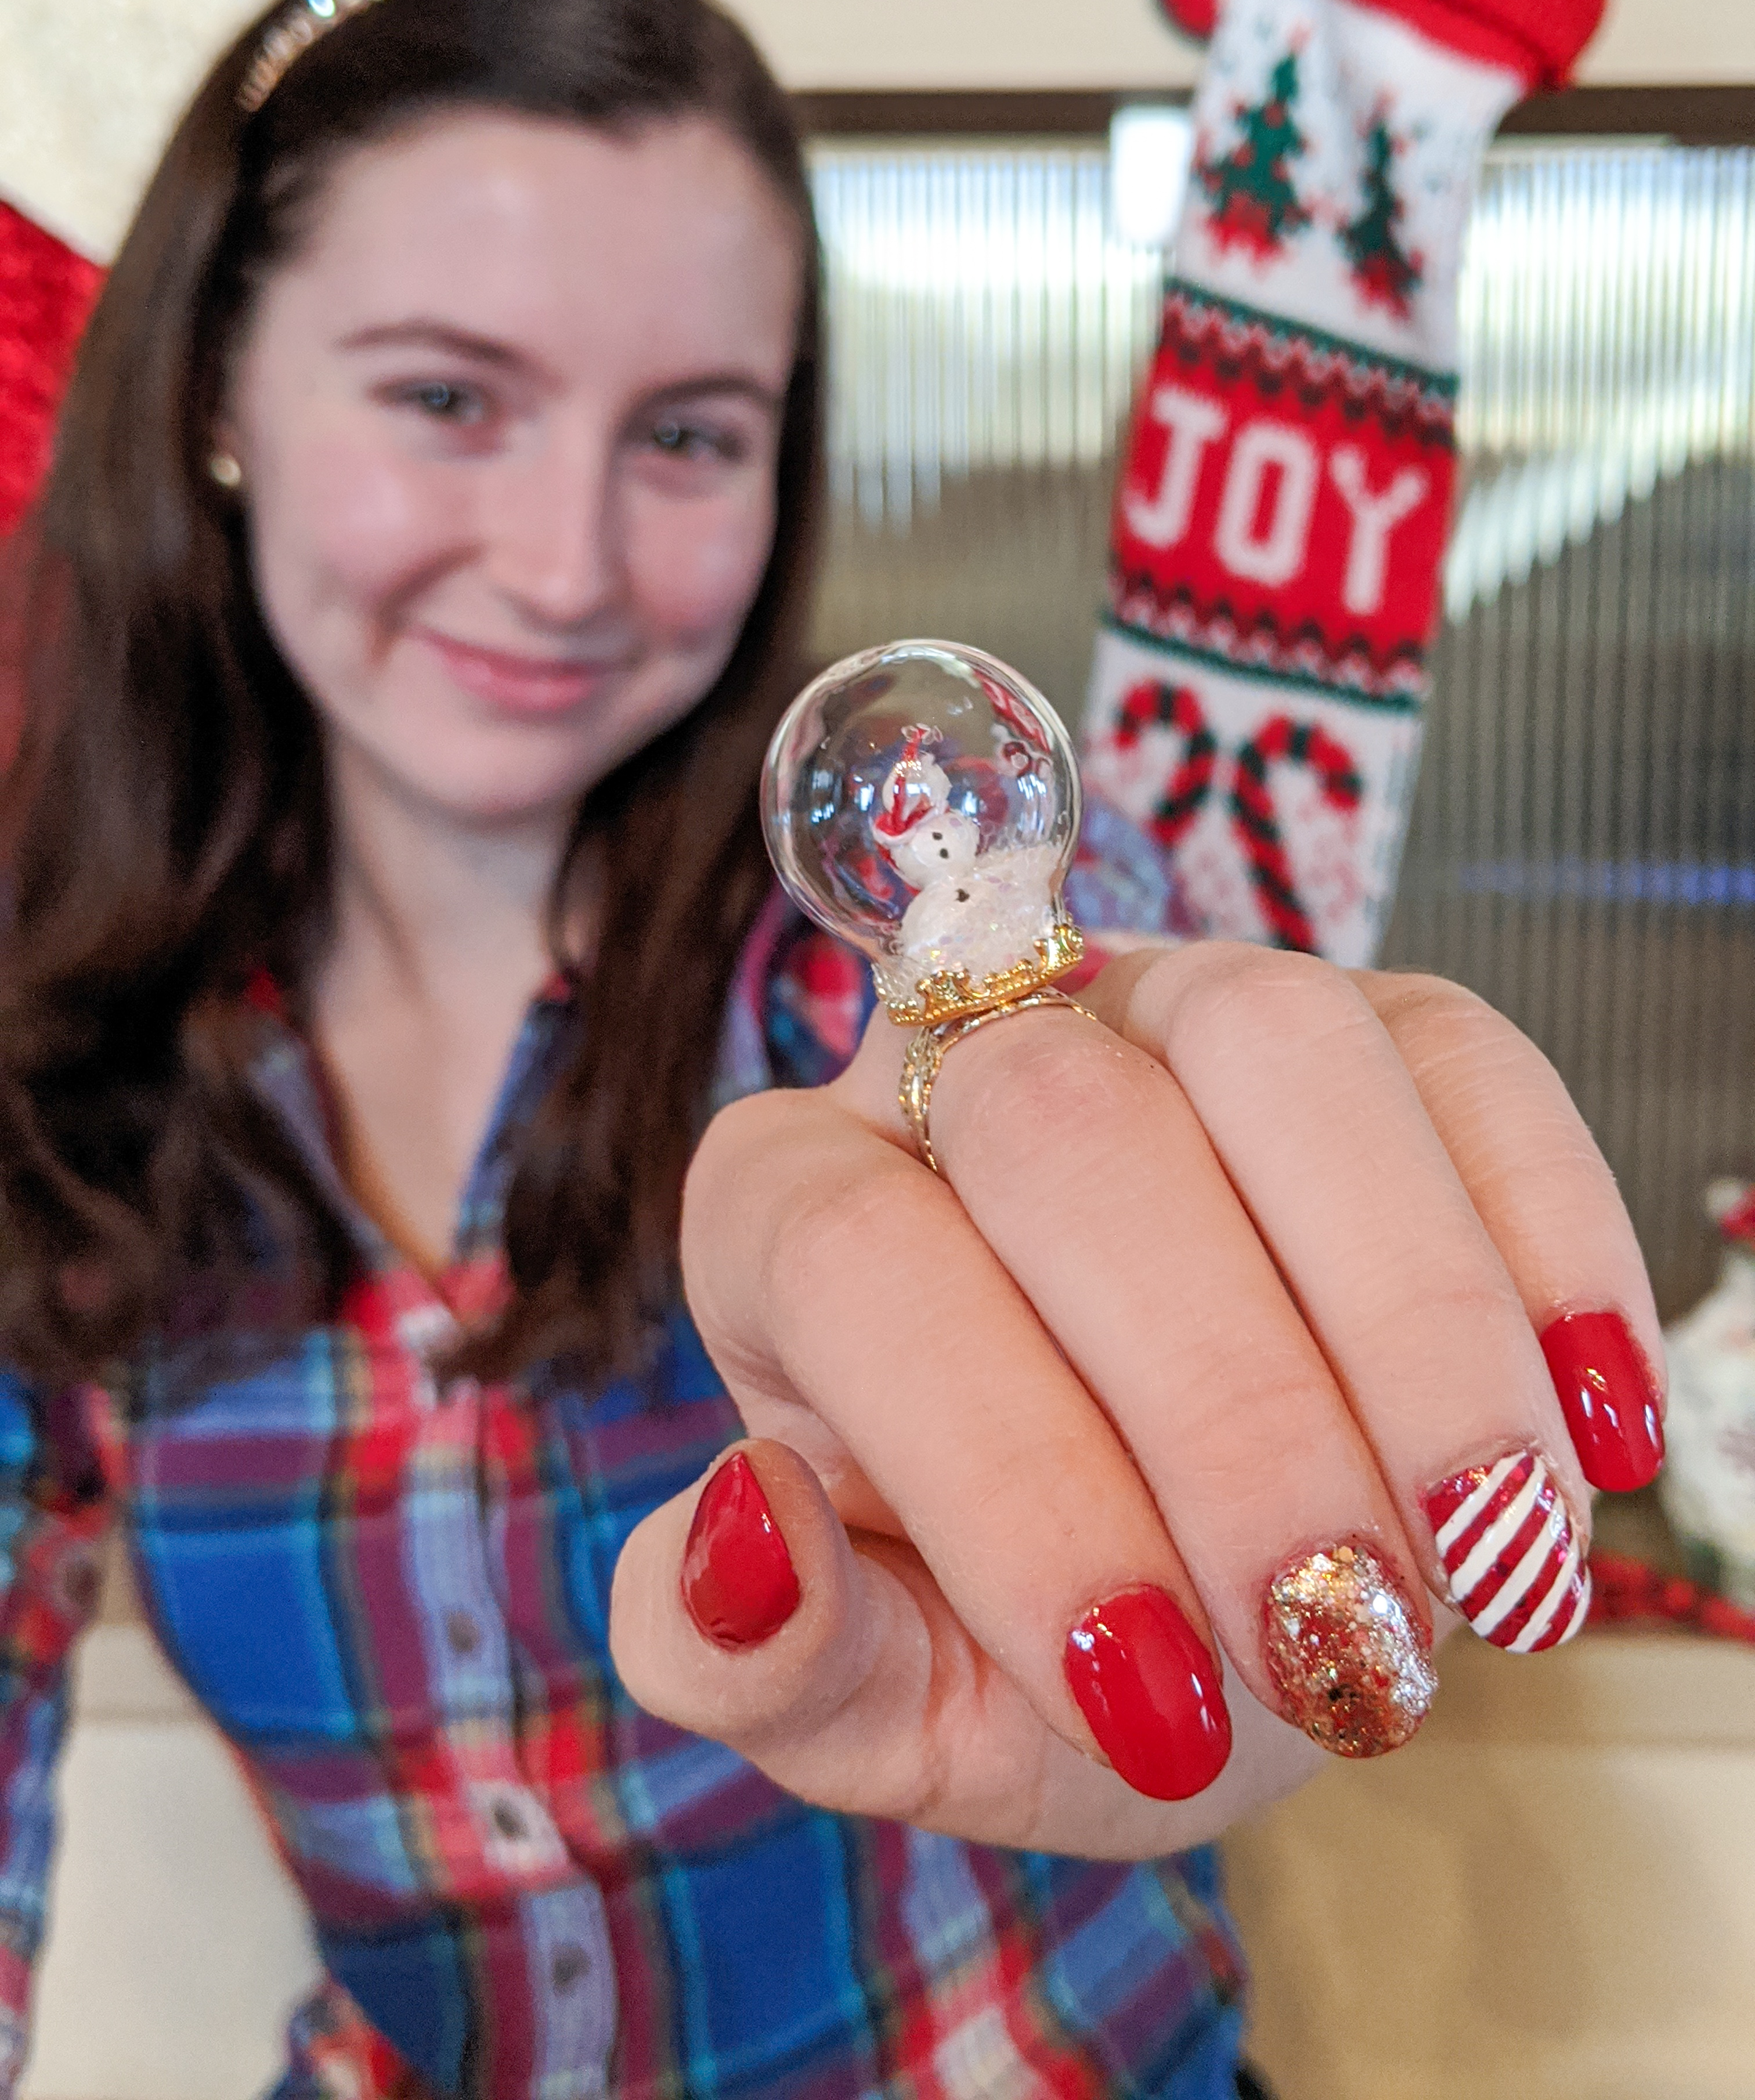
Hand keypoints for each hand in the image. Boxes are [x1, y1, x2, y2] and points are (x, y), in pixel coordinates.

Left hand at [609, 943, 1663, 1858]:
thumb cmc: (1022, 1636)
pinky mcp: (1377, 1022)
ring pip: (1273, 1041)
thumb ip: (775, 1666)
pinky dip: (1545, 1235)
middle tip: (1337, 1647)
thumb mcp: (895, 1704)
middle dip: (1224, 1413)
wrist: (1201, 1577)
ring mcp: (1174, 1009)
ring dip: (1404, 1312)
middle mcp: (962, 1058)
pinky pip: (1466, 1057)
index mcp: (783, 1209)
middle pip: (1066, 1133)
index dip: (1007, 1482)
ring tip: (1490, 1550)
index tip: (1150, 1705)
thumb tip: (737, 1551)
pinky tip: (1591, 1431)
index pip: (856, 1263)